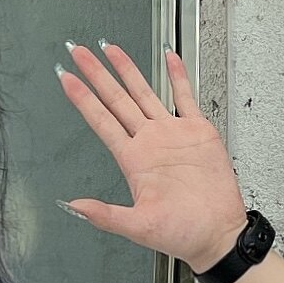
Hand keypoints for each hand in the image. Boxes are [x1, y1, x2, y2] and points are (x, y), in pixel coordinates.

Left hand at [56, 41, 249, 270]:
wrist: (216, 233)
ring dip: (128, 70)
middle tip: (78, 52)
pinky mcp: (198, 132)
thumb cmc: (181, 233)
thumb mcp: (138, 228)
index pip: (102, 121)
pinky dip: (177, 75)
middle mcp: (149, 143)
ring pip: (144, 92)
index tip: (67, 79)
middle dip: (97, 75)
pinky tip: (168, 56)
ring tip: (110, 48)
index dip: (83, 99)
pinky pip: (185, 97)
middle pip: (116, 100)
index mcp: (133, 161)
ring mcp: (172, 134)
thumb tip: (75, 206)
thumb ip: (105, 215)